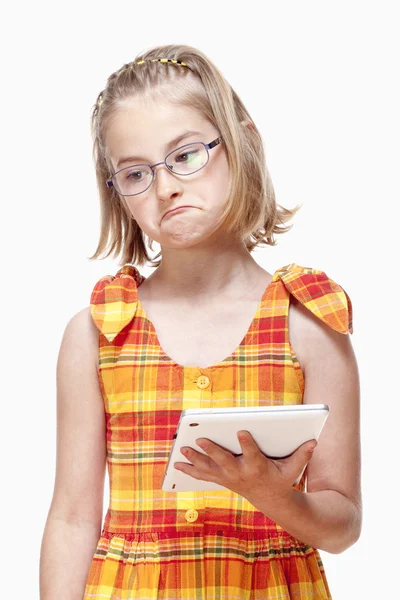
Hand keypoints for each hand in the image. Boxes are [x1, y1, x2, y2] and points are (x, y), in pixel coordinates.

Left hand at [174, 430, 316, 504]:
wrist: (272, 502)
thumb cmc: (282, 480)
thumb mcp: (295, 469)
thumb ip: (302, 454)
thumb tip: (314, 441)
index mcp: (258, 468)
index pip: (252, 454)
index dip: (247, 443)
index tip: (241, 430)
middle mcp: (241, 474)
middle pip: (224, 461)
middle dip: (212, 450)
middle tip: (200, 438)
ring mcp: (229, 478)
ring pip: (209, 469)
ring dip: (194, 460)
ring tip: (182, 449)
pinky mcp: (222, 480)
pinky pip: (203, 475)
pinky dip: (190, 470)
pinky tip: (176, 464)